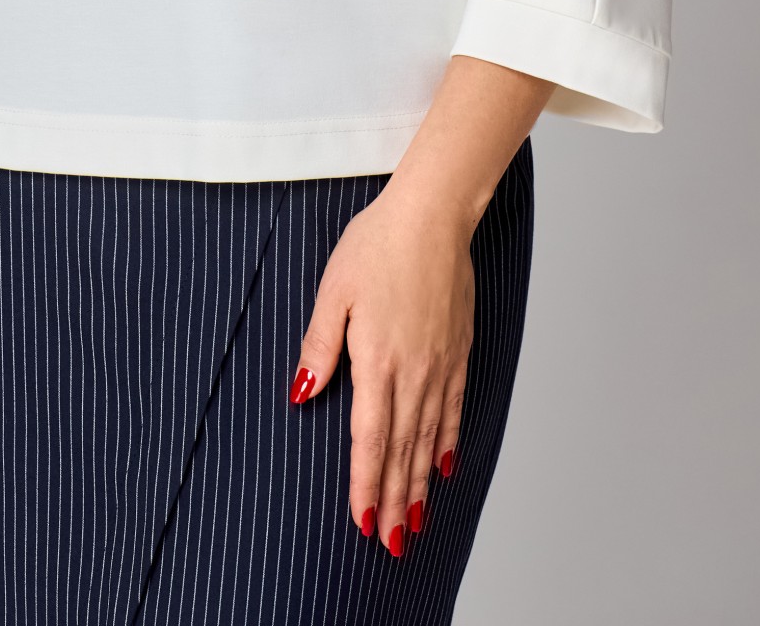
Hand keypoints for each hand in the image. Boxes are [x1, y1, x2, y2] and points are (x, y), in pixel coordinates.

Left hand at [288, 182, 474, 556]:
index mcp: (377, 361)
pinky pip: (453, 409)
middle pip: (401, 451)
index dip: (366, 484)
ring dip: (419, 484)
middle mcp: (413, 372)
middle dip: (394, 501)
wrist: (433, 216)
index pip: (370, 439)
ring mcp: (439, 364)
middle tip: (389, 544)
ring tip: (414, 523)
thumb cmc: (378, 245)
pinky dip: (447, 442)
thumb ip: (319, 347)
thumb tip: (302, 394)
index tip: (361, 520)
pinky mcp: (457, 351)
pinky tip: (444, 467)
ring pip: (428, 438)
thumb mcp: (334, 291)